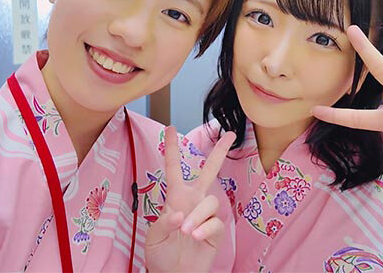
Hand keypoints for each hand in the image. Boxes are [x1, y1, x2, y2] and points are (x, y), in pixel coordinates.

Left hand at [145, 126, 235, 272]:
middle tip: (229, 134)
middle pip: (209, 171)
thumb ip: (163, 222)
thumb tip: (179, 213)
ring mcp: (206, 215)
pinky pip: (215, 222)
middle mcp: (193, 202)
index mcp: (175, 198)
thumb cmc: (162, 255)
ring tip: (186, 232)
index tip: (171, 128)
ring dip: (197, 216)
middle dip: (219, 152)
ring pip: (210, 201)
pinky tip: (195, 237)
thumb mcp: (153, 237)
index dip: (172, 148)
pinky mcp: (216, 230)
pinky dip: (205, 229)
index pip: (174, 168)